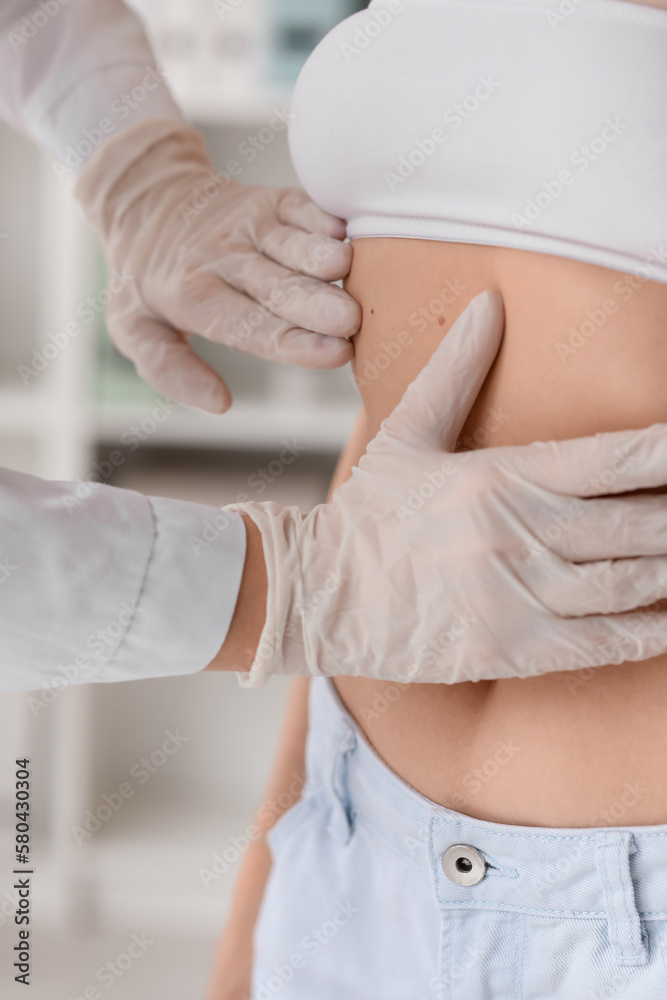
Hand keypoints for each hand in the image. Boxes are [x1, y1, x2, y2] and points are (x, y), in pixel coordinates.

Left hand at [74, 119, 359, 412]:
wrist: (145, 198)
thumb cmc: (146, 278)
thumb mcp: (135, 330)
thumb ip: (170, 370)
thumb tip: (219, 404)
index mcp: (193, 297)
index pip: (250, 327)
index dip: (293, 343)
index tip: (334, 355)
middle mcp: (224, 260)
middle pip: (278, 287)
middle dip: (316, 304)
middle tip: (351, 321)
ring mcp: (249, 226)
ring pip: (292, 243)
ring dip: (322, 255)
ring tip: (348, 269)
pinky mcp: (270, 200)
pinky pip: (300, 206)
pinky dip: (323, 216)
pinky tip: (344, 231)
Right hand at [232, 291, 666, 684]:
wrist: (317, 595)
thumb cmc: (366, 515)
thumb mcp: (406, 434)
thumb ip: (456, 370)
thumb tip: (489, 303)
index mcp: (499, 477)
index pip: (611, 459)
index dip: (665, 452)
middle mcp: (517, 536)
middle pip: (637, 524)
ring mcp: (518, 598)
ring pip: (629, 583)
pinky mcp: (512, 649)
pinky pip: (601, 642)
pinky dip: (647, 631)